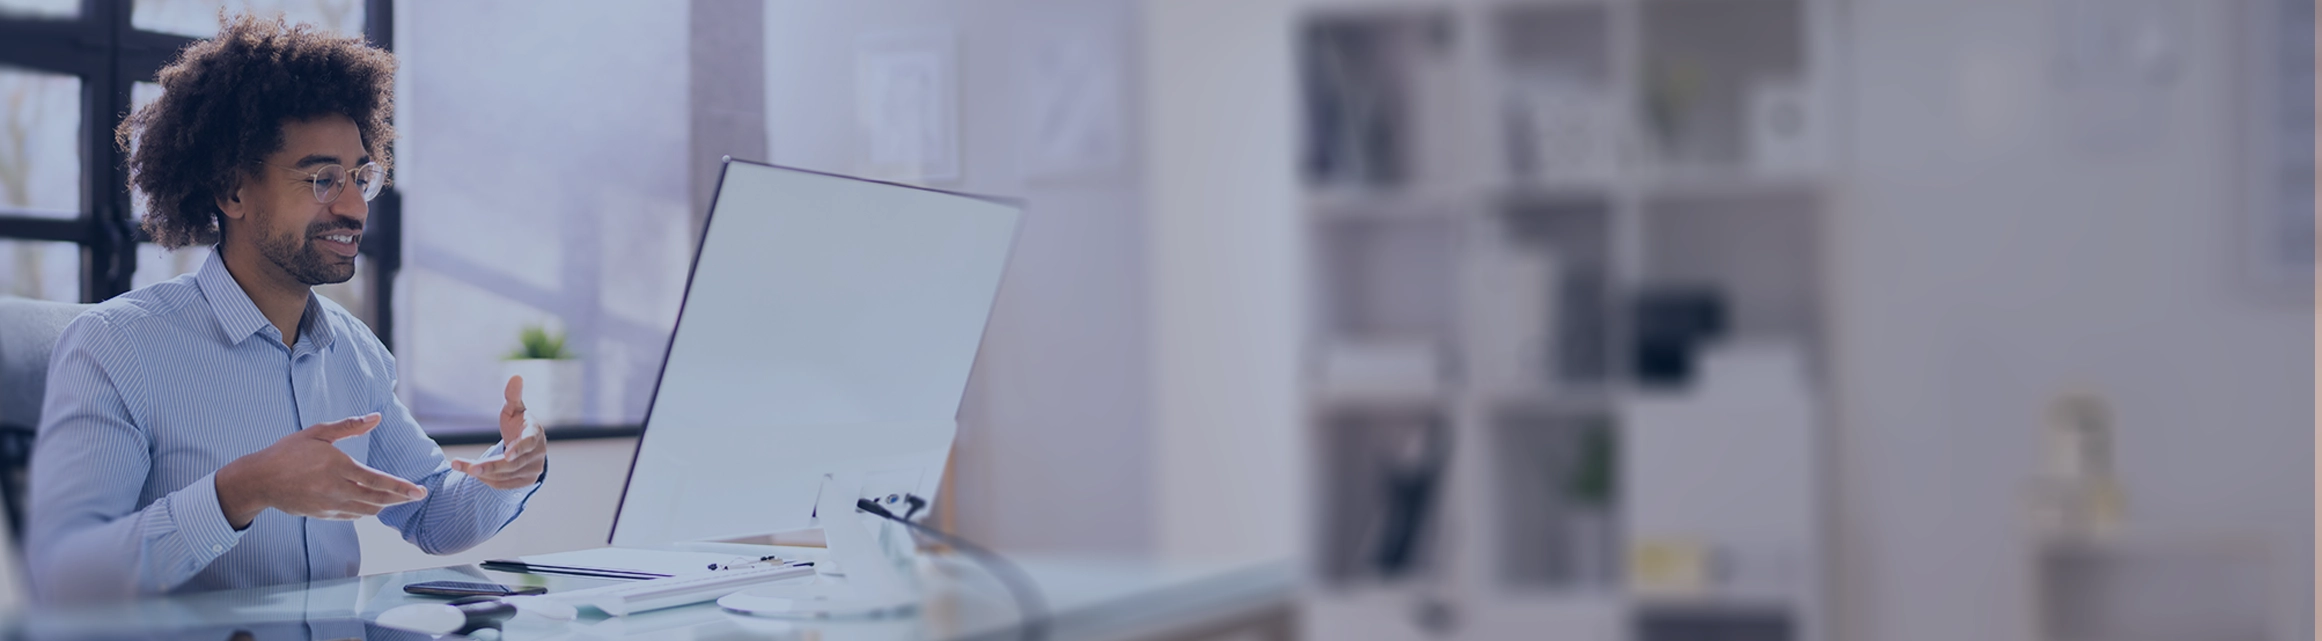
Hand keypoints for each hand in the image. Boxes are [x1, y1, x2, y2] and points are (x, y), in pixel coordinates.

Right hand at [216, 413, 427, 528]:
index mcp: (338, 467)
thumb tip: (376, 417)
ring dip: (384, 505)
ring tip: (398, 498)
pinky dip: (365, 510)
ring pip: (366, 510)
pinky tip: (371, 503)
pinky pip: (352, 516)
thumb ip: (349, 426)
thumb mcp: (317, 433)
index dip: (401, 487)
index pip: (378, 481)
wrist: (259, 480)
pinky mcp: (322, 515)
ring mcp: (329, 505)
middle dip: (401, 498)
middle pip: (377, 499)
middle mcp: (336, 490)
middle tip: (418, 496)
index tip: (420, 491)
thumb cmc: (287, 452)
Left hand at [451, 375, 547, 490]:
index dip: (519, 449)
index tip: (507, 454)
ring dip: (482, 474)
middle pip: (512, 464)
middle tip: (469, 469)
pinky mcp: (525, 481)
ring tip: (459, 466)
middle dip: (489, 466)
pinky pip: (504, 485)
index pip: (529, 443)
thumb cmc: (519, 423)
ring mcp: (533, 470)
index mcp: (535, 434)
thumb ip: (513, 395)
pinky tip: (472, 472)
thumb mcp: (515, 409)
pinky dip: (487, 480)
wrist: (529, 445)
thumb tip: (516, 376)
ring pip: (505, 476)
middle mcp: (537, 455)